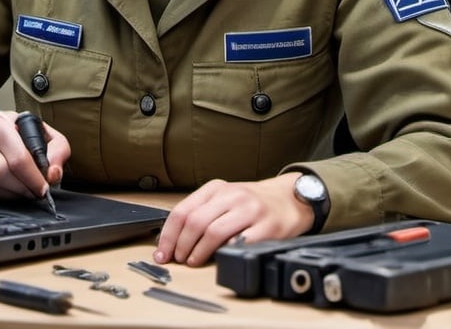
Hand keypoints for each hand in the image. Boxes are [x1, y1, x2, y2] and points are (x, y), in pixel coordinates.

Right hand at [0, 113, 70, 200]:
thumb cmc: (15, 133)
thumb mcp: (40, 132)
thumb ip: (57, 149)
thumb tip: (53, 174)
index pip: (18, 157)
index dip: (34, 177)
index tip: (45, 187)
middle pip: (2, 174)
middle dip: (24, 188)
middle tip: (36, 193)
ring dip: (13, 195)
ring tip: (25, 192)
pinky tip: (10, 192)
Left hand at [153, 173, 313, 266]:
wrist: (288, 199)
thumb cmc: (251, 203)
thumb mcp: (224, 198)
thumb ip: (202, 211)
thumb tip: (172, 238)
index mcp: (217, 188)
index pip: (182, 210)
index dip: (168, 235)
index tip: (162, 252)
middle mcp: (232, 196)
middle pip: (195, 222)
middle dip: (181, 246)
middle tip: (178, 259)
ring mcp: (250, 210)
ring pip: (214, 232)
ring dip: (198, 252)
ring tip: (194, 261)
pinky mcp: (266, 227)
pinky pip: (240, 243)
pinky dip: (225, 253)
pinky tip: (219, 259)